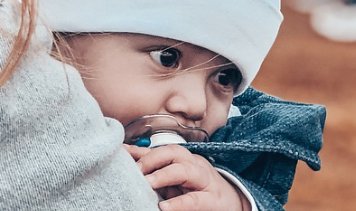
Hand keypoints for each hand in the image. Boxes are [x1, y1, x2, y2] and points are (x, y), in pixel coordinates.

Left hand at [124, 144, 248, 210]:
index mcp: (184, 159)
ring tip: (148, 183)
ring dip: (165, 174)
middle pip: (174, 152)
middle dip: (153, 158)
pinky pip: (196, 199)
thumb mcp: (176, 178)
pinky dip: (180, 203)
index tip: (122, 153)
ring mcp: (205, 181)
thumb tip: (127, 157)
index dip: (141, 151)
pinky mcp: (213, 201)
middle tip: (136, 170)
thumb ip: (155, 170)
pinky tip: (165, 207)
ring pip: (186, 170)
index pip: (160, 150)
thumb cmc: (199, 190)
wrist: (233, 204)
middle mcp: (195, 165)